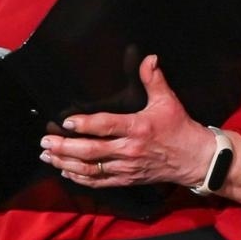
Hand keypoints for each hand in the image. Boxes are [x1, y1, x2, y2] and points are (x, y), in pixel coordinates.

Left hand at [40, 55, 215, 188]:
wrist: (194, 159)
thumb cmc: (180, 128)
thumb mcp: (168, 101)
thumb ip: (153, 80)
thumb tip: (148, 58)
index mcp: (138, 128)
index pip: (106, 126)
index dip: (84, 124)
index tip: (67, 122)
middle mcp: (129, 149)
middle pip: (90, 150)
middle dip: (64, 146)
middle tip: (46, 140)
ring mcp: (126, 167)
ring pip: (89, 168)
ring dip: (66, 162)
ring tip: (48, 154)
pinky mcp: (126, 179)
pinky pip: (98, 181)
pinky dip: (79, 178)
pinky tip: (65, 171)